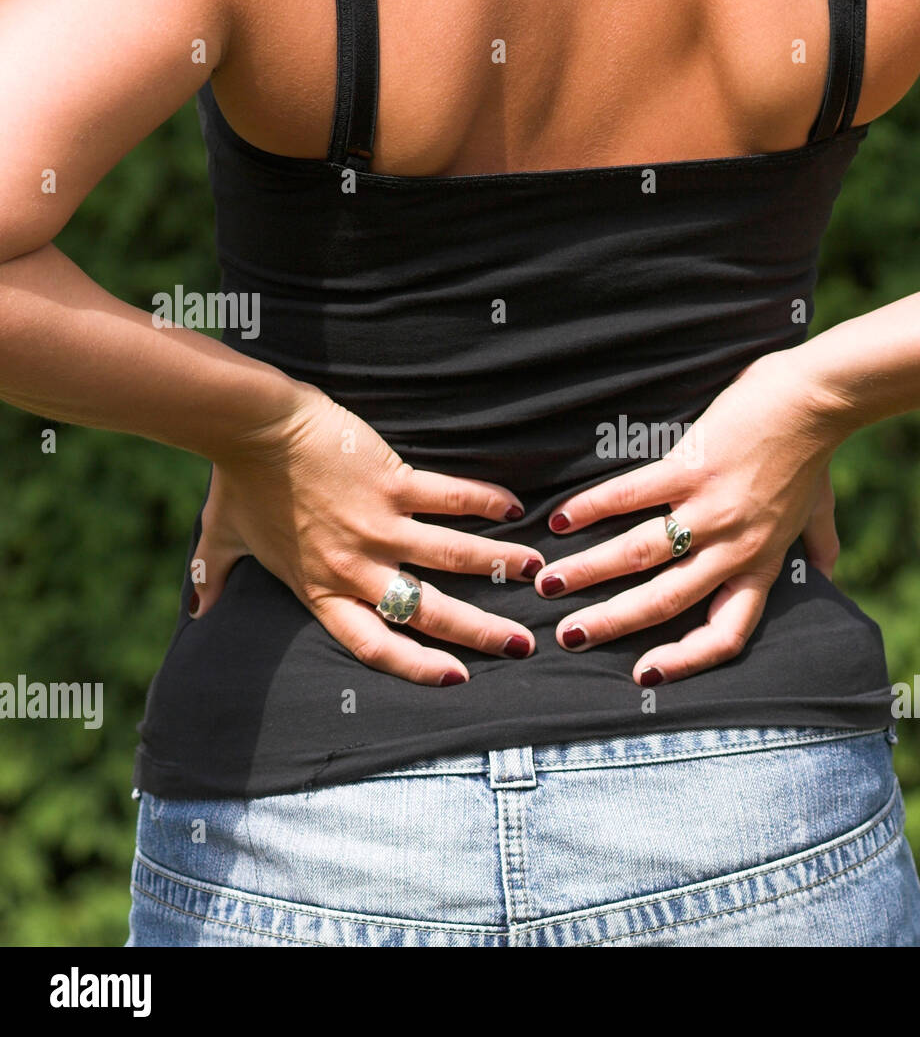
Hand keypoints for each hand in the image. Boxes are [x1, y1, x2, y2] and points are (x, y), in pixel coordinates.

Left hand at [189, 386, 544, 684]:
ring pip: (452, 558)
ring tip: (536, 571)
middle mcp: (355, 567)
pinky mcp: (392, 482)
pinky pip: (448, 498)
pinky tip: (512, 508)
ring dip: (499, 566)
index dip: (418, 667)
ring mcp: (377, 526)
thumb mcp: (223, 540)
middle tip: (521, 646)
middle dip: (480, 633)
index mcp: (321, 589)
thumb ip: (216, 578)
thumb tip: (199, 610)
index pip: (375, 645)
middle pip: (428, 613)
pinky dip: (483, 503)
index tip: (457, 678)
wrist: (250, 426)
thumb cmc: (238, 481)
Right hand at [534, 352, 851, 683]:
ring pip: (640, 553)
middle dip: (611, 623)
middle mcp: (733, 546)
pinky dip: (594, 508)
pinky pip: (632, 495)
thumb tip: (827, 573)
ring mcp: (710, 508)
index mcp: (760, 563)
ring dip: (589, 570)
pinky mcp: (691, 466)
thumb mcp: (820, 510)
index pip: (725, 632)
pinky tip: (562, 518)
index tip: (644, 675)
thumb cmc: (814, 452)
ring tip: (549, 582)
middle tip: (567, 637)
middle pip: (665, 601)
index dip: (685, 661)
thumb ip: (820, 546)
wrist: (816, 399)